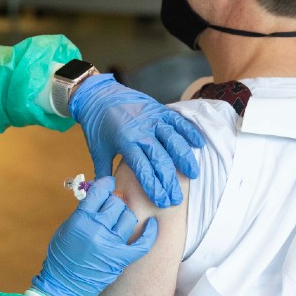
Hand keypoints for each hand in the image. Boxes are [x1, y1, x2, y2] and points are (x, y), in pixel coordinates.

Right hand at [32, 177, 157, 295]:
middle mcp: (97, 230)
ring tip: (118, 220)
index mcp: (81, 220)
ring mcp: (111, 245)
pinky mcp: (121, 259)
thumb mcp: (66, 228)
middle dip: (113, 202)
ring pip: (129, 218)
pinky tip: (152, 224)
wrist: (65, 286)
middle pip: (116, 203)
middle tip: (109, 207)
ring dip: (124, 216)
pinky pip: (143, 242)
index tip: (109, 183)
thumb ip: (84, 211)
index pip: (99, 192)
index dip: (105, 184)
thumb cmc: (62, 256)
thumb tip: (101, 195)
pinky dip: (150, 232)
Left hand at [69, 74, 204, 206]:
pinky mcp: (159, 109)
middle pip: (161, 158)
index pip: (143, 168)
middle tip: (176, 198)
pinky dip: (189, 132)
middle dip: (170, 181)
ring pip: (173, 140)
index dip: (153, 186)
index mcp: (125, 142)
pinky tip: (198, 144)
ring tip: (193, 175)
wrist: (98, 95)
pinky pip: (178, 121)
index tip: (161, 201)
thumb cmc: (97, 125)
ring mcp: (152, 119)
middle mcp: (141, 130)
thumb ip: (103, 172)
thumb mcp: (97, 150)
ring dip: (184, 158)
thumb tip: (107, 194)